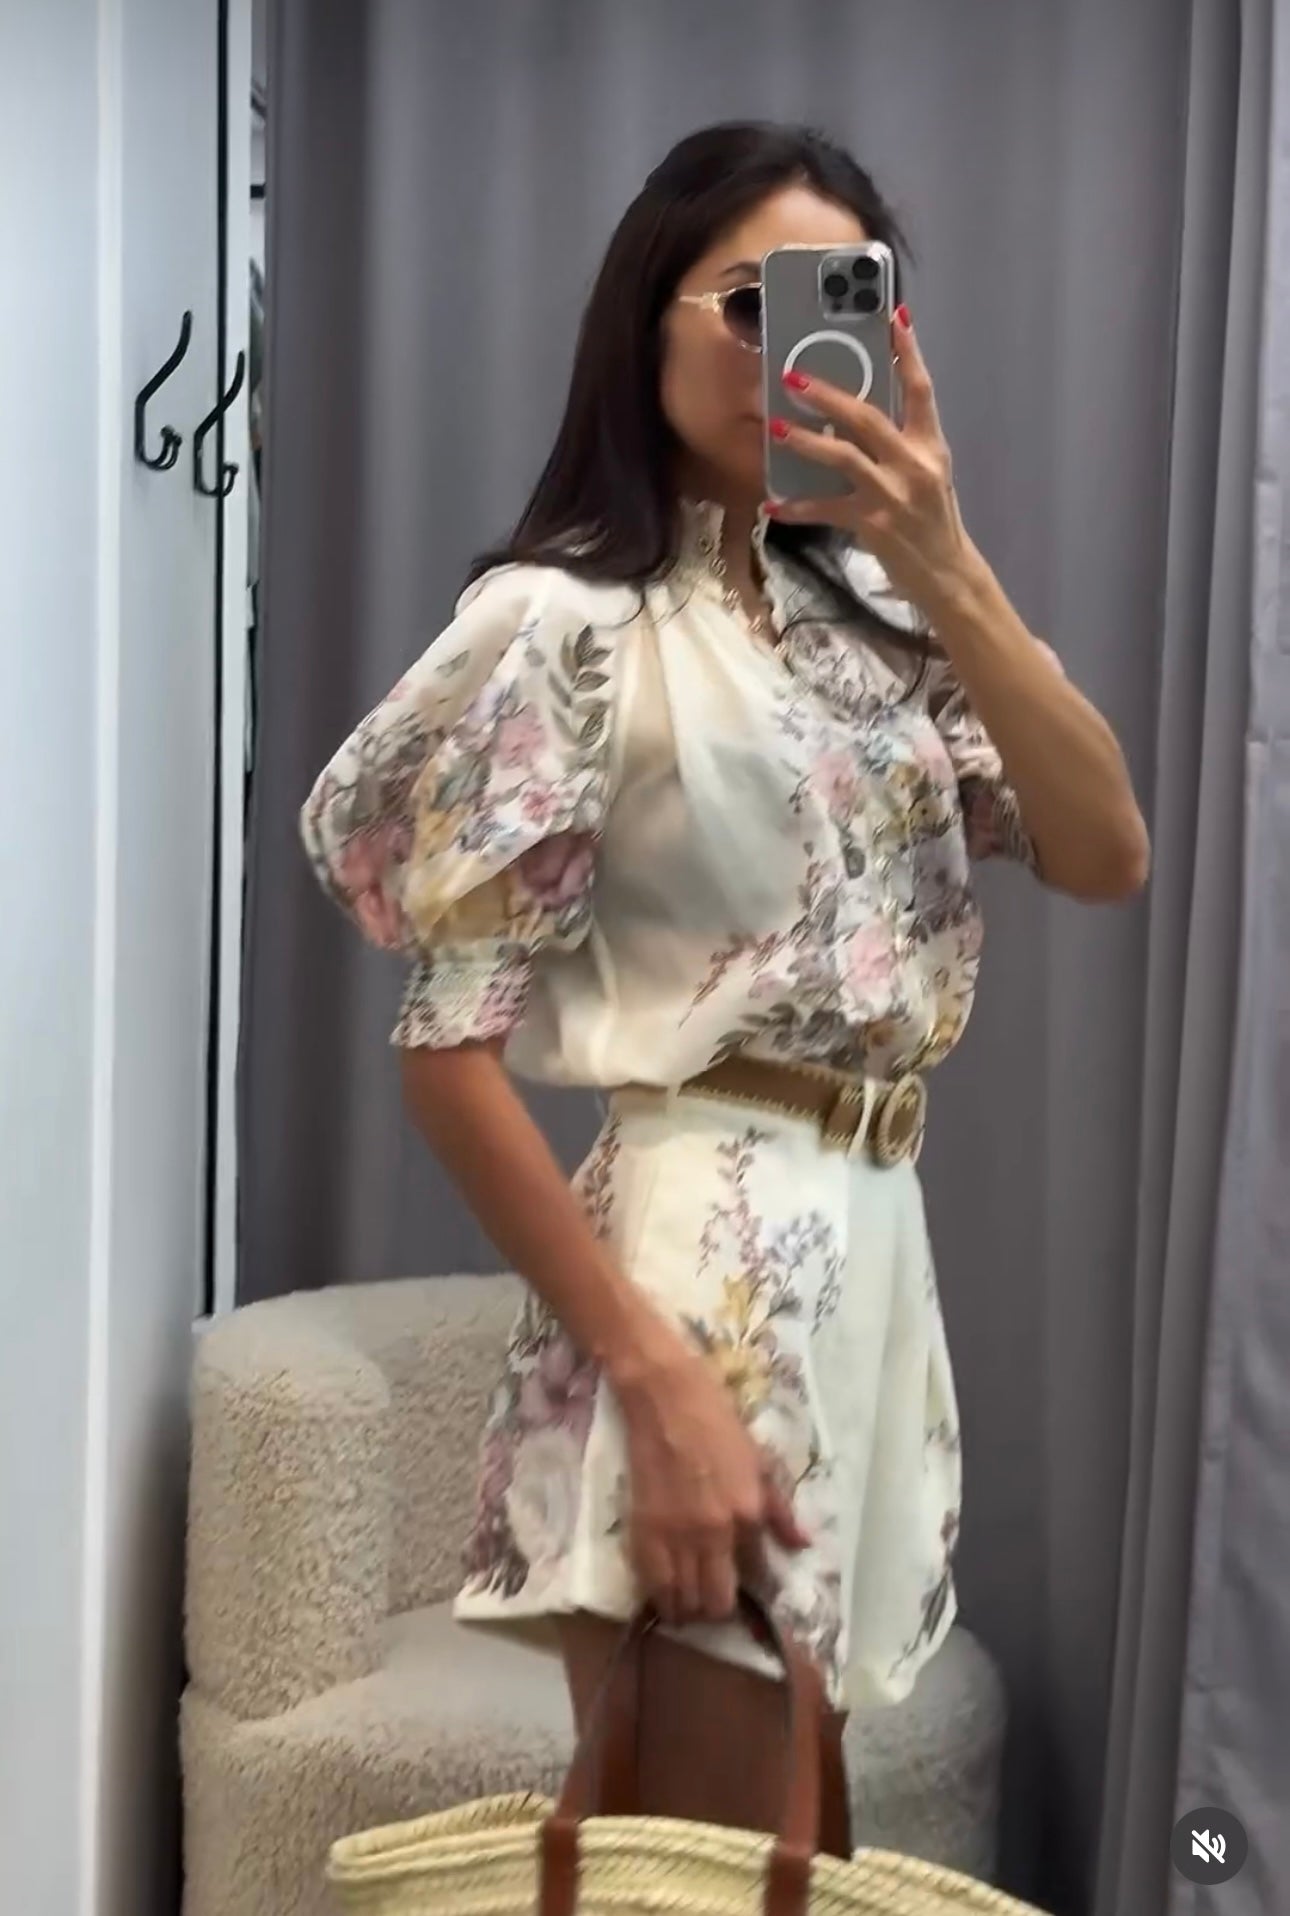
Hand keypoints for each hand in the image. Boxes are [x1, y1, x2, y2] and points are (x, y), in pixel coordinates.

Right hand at [611, 1327, 810, 1625]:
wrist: (665, 1397)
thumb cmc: (718, 1422)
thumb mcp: (760, 1462)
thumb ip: (779, 1510)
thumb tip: (803, 1545)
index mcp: (748, 1514)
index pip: (754, 1573)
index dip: (751, 1586)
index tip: (743, 1585)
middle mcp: (714, 1533)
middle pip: (716, 1601)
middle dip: (717, 1608)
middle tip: (715, 1599)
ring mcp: (675, 1534)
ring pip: (682, 1600)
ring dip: (688, 1608)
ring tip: (690, 1601)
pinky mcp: (642, 1529)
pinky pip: (651, 1583)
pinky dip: (660, 1595)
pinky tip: (665, 1593)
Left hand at [765, 307, 978, 612]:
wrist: (946, 573)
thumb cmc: (933, 520)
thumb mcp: (928, 473)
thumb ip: (900, 443)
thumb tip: (855, 416)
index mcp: (931, 445)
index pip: (921, 389)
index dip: (908, 352)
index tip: (895, 316)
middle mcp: (913, 463)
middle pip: (868, 417)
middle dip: (829, 395)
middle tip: (794, 378)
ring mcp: (891, 493)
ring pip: (842, 456)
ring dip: (805, 440)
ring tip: (775, 427)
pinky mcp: (871, 523)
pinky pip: (826, 509)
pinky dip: (797, 507)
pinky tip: (773, 505)